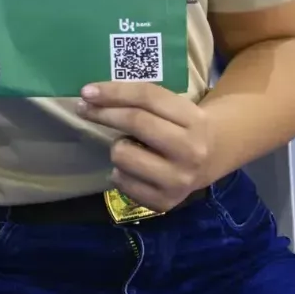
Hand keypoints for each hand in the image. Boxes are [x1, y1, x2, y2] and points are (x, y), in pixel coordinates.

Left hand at [78, 81, 214, 212]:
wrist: (210, 160)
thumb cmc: (179, 127)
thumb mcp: (172, 107)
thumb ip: (141, 100)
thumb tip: (92, 96)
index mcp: (194, 119)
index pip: (147, 97)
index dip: (113, 92)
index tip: (86, 91)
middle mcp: (191, 150)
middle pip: (136, 122)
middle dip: (103, 114)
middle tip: (84, 109)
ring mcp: (179, 180)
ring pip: (123, 155)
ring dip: (117, 148)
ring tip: (130, 148)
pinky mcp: (165, 202)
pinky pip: (121, 182)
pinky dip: (119, 173)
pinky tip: (132, 169)